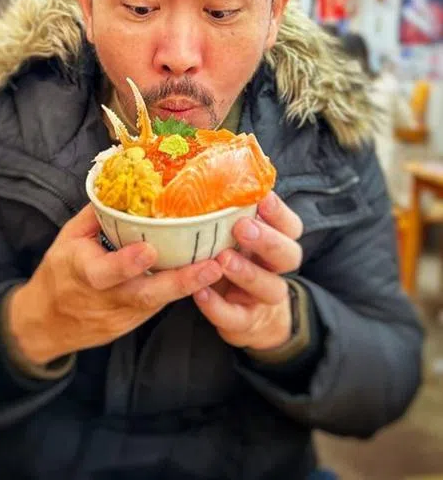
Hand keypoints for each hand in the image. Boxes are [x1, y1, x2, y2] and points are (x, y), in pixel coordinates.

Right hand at [7, 205, 222, 364]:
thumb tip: (124, 188)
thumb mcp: (66, 239)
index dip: (127, 263)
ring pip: (158, 302)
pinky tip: (204, 277)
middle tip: (212, 266)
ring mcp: (120, 314)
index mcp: (80, 271)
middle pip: (144, 294)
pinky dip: (180, 291)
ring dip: (189, 286)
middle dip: (180, 282)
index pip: (104, 272)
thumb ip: (95, 217)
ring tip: (219, 269)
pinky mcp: (132, 323)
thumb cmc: (57, 274)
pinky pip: (158, 305)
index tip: (150, 250)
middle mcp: (104, 297)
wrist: (46, 322)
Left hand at [194, 191, 303, 349]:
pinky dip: (218, 307)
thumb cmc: (233, 261)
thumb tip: (205, 169)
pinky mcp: (245, 322)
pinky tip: (200, 292)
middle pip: (288, 255)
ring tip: (223, 260)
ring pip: (269, 288)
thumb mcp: (233, 237)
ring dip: (247, 273)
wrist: (245, 316)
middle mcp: (274, 270)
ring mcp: (262, 299)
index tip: (262, 197)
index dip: (279, 213)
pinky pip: (235, 317)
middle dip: (267, 240)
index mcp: (274, 244)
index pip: (291, 227)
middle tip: (242, 227)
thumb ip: (227, 212)